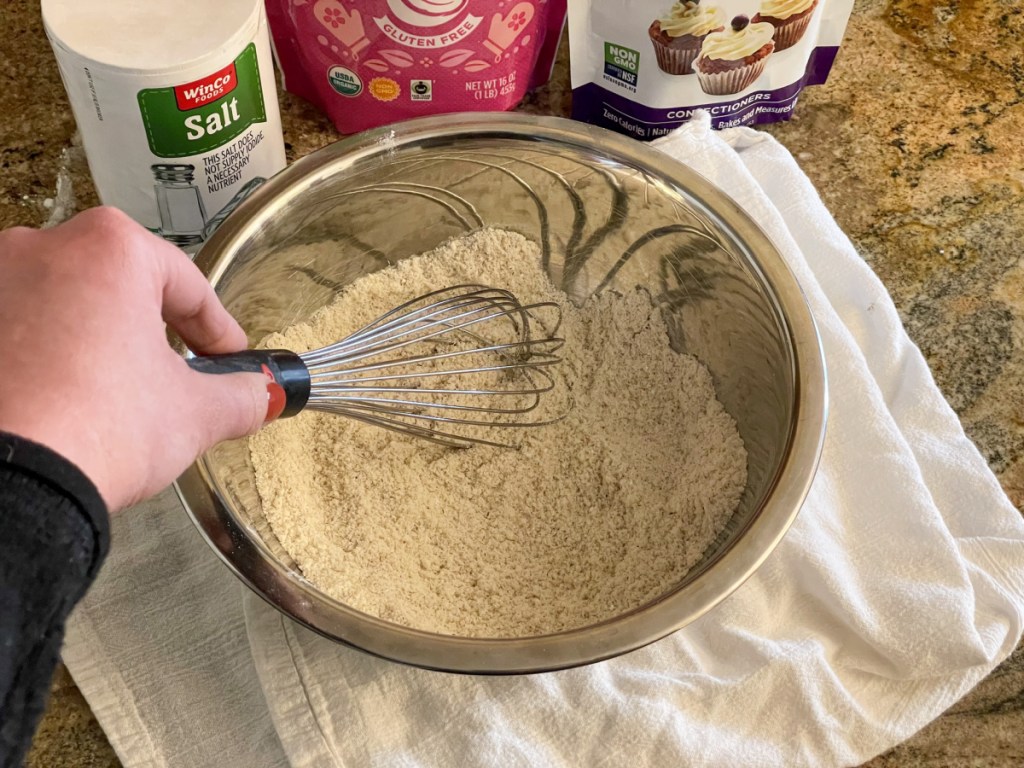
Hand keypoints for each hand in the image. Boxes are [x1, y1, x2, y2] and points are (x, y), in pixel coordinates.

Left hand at [0, 207, 268, 511]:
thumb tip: (261, 395)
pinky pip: (17, 331)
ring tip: (113, 395)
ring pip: (64, 304)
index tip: (228, 357)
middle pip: (120, 286)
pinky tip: (61, 400)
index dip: (217, 330)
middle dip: (151, 330)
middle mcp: (40, 248)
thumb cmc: (92, 428)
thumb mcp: (194, 414)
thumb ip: (240, 396)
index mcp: (110, 249)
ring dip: (94, 339)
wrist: (6, 483)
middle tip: (175, 376)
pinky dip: (44, 357)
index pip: (187, 286)